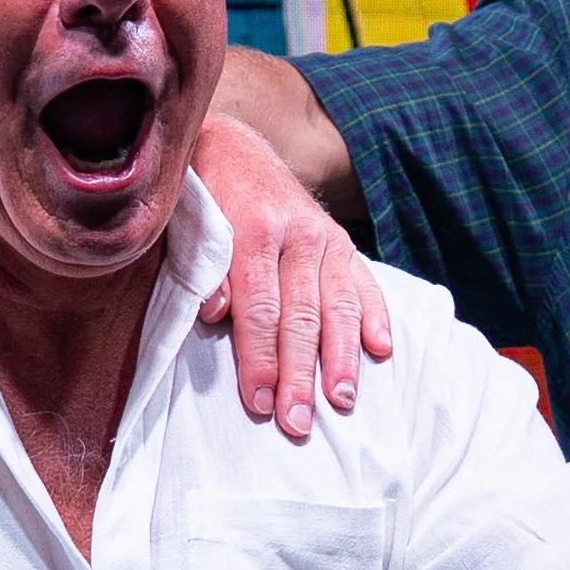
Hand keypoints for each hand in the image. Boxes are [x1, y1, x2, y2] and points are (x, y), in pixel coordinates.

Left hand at [193, 113, 392, 436]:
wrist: (235, 147)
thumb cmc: (202, 200)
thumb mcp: (186, 226)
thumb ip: (202, 269)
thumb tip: (216, 314)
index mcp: (251, 231)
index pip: (259, 308)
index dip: (260, 359)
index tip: (260, 403)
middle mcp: (296, 234)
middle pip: (301, 317)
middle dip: (301, 374)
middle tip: (298, 423)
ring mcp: (324, 237)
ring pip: (338, 305)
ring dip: (342, 358)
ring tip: (343, 400)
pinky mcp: (341, 241)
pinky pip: (363, 282)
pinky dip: (374, 316)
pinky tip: (382, 349)